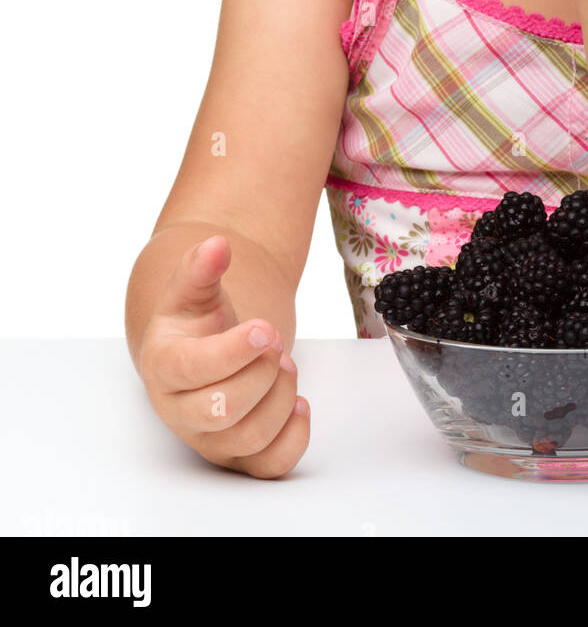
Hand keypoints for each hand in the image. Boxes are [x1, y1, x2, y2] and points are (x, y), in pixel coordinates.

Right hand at [137, 235, 307, 478]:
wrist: (200, 353)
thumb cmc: (196, 323)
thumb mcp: (194, 289)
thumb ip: (201, 266)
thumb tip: (217, 244)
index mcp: (164, 366)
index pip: (193, 370)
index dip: (234, 351)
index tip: (266, 328)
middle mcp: (181, 410)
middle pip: (221, 410)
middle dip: (260, 374)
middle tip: (276, 344)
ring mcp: (210, 438)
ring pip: (248, 438)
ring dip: (280, 398)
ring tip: (286, 364)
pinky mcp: (239, 456)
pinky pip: (269, 467)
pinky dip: (294, 440)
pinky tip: (299, 404)